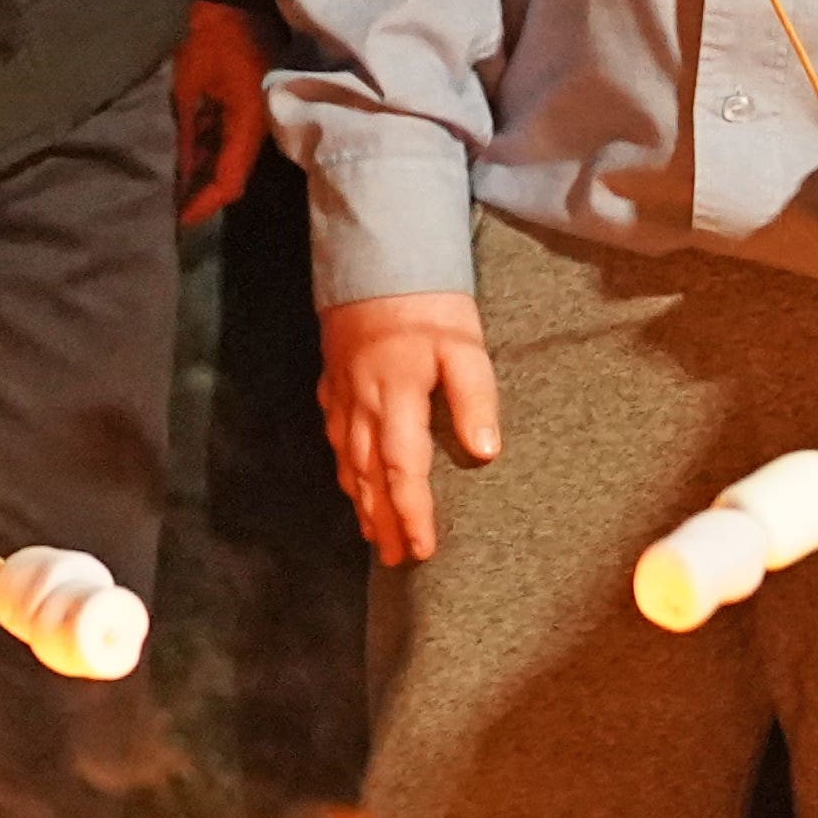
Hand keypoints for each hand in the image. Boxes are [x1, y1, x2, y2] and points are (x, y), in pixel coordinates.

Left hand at [173, 1, 276, 223]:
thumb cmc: (208, 35)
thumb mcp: (186, 87)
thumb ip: (185, 135)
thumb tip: (180, 174)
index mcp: (249, 122)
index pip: (229, 180)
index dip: (203, 205)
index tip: (178, 220)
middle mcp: (261, 125)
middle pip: (234, 173)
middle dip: (203, 192)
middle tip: (171, 207)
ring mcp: (258, 114)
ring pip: (232, 156)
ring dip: (206, 169)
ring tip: (173, 185)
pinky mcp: (252, 103)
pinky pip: (232, 135)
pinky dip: (211, 147)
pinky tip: (186, 154)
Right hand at [318, 292, 499, 562]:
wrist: (375, 257)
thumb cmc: (428, 303)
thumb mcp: (464, 345)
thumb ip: (474, 399)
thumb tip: (484, 452)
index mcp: (397, 401)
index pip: (404, 472)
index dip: (412, 515)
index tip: (421, 549)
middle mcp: (363, 407)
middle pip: (371, 478)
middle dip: (384, 522)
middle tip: (396, 560)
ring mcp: (342, 396)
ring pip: (349, 462)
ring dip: (361, 502)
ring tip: (373, 533)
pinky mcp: (333, 382)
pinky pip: (335, 437)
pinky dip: (344, 467)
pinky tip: (350, 479)